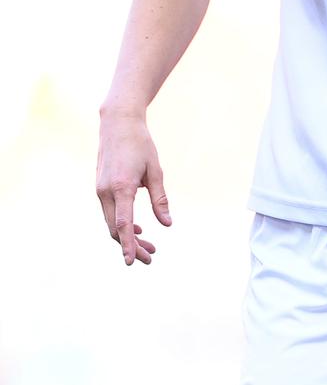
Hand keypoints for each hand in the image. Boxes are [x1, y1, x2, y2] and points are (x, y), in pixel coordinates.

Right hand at [96, 111, 171, 264]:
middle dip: (132, 245)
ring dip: (128, 236)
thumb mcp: (155, 170)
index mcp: (121, 187)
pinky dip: (122, 224)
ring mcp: (100, 190)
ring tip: (150, 247)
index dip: (128, 244)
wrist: (117, 123)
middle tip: (151, 257)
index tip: (131, 261)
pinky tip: (139, 228)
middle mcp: (106, 192)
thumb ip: (160, 198)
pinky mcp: (101, 188)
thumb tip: (167, 224)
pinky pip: (110, 213)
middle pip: (116, 229)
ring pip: (111, 223)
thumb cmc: (140, 144)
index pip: (123, 224)